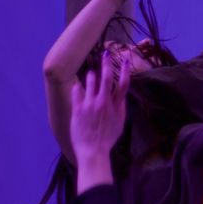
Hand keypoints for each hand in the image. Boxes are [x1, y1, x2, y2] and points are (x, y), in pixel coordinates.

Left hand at [69, 51, 129, 166]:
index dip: (125, 70)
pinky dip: (77, 86)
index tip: (125, 60)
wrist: (93, 150)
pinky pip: (76, 92)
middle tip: (105, 53)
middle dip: (106, 63)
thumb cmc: (108, 138)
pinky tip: (77, 84)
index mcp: (117, 106)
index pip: (124, 83)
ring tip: (90, 72)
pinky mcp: (78, 109)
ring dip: (91, 74)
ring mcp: (90, 104)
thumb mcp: (120, 122)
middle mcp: (104, 102)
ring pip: (90, 82)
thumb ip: (120, 107)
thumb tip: (121, 97)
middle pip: (106, 78)